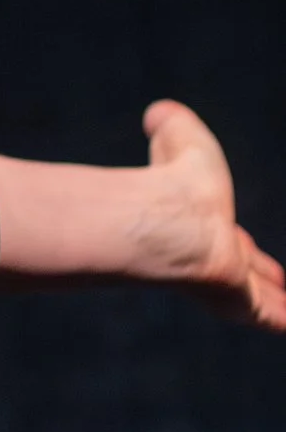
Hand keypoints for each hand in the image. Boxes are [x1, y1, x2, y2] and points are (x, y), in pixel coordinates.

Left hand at [140, 100, 285, 329]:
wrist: (169, 221)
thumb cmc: (176, 179)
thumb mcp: (181, 138)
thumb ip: (172, 125)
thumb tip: (157, 112)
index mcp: (205, 226)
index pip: (226, 239)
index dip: (239, 245)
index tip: (244, 248)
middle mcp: (215, 257)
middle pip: (246, 273)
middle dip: (261, 277)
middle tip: (278, 284)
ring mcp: (227, 284)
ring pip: (262, 299)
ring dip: (278, 303)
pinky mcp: (239, 303)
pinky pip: (271, 317)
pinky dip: (283, 319)